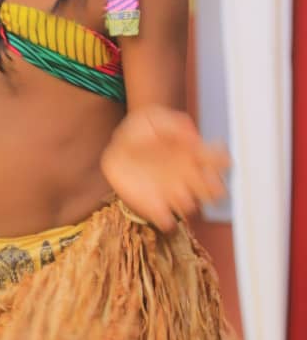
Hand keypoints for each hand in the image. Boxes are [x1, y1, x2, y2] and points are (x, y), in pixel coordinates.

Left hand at [100, 105, 229, 231]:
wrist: (116, 150)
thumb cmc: (140, 131)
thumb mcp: (152, 117)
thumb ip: (173, 123)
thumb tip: (193, 138)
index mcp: (193, 154)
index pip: (220, 162)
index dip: (222, 161)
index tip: (212, 153)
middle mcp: (188, 177)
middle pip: (217, 191)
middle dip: (214, 189)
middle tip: (199, 177)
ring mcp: (173, 193)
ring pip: (192, 207)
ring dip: (186, 200)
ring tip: (175, 188)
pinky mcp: (154, 207)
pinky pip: (168, 221)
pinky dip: (166, 218)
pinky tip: (158, 206)